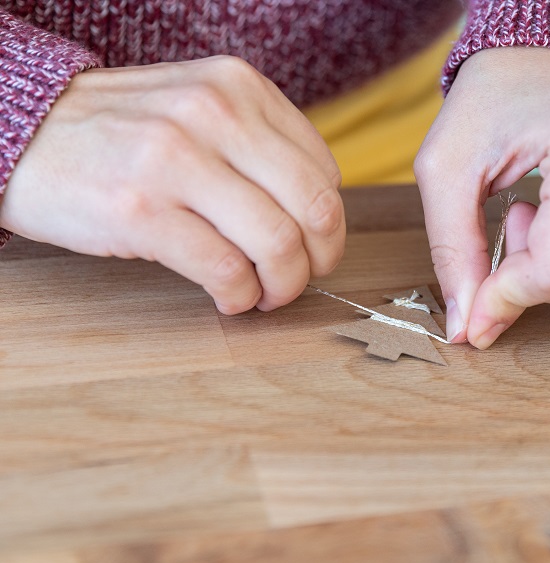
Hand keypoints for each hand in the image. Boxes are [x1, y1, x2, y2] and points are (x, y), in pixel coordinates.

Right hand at [0, 56, 344, 313]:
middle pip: (314, 209)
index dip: (326, 224)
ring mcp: (175, 160)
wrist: (18, 132)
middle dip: (319, 260)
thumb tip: (318, 213)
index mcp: (238, 86)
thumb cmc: (119, 132)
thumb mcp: (197, 107)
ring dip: (282, 286)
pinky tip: (230, 298)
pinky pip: (226, 270)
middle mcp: (213, 113)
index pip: (323, 171)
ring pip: (277, 244)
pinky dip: (240, 296)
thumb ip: (257, 143)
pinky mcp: (140, 210)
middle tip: (300, 279)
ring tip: (263, 295)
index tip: (311, 247)